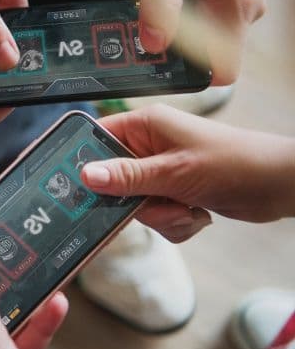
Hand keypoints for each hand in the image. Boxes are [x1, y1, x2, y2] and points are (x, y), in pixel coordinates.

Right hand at [80, 105, 294, 241]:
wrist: (279, 186)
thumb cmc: (233, 163)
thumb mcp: (174, 171)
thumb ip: (127, 176)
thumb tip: (85, 175)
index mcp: (145, 126)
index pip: (97, 138)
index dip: (83, 160)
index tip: (74, 185)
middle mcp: (149, 147)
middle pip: (113, 181)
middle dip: (136, 201)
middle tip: (158, 202)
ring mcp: (161, 172)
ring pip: (134, 204)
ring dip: (161, 214)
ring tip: (188, 207)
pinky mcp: (174, 193)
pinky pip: (155, 216)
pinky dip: (174, 222)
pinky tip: (197, 213)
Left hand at [138, 0, 265, 84]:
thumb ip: (158, 2)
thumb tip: (154, 44)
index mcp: (233, 3)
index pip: (223, 70)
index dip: (190, 73)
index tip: (161, 61)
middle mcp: (247, 6)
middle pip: (210, 53)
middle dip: (178, 45)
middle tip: (147, 22)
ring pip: (210, 33)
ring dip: (182, 23)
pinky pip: (214, 12)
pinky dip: (191, 7)